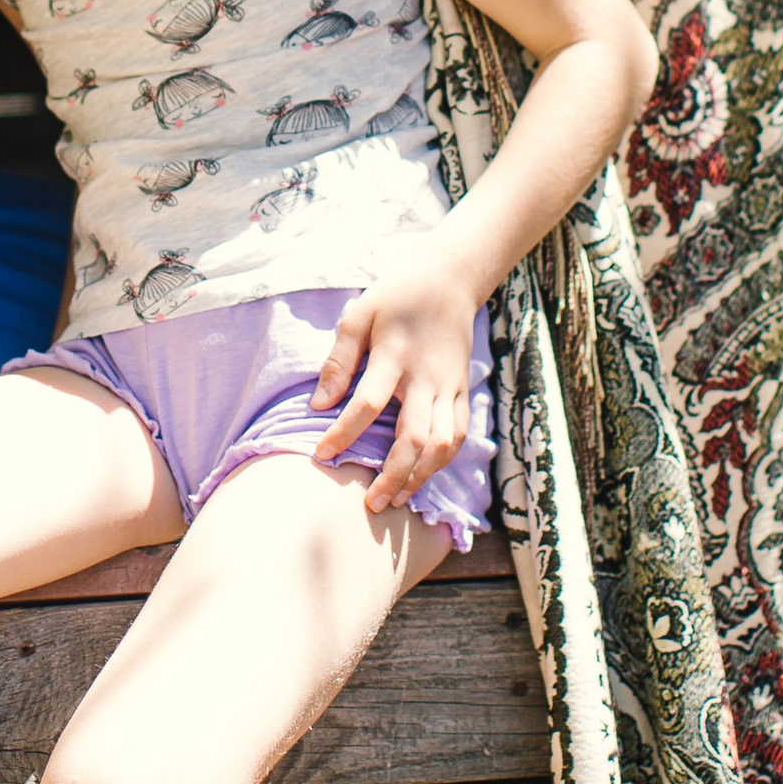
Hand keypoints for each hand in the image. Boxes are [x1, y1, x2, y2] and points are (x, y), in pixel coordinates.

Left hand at [312, 227, 487, 512]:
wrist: (451, 279)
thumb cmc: (397, 295)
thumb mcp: (359, 314)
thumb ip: (339, 359)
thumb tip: (318, 404)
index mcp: (396, 355)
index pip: (367, 404)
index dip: (343, 434)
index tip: (321, 455)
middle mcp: (427, 377)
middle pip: (414, 438)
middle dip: (392, 475)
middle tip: (370, 504)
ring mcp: (450, 386)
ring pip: (442, 445)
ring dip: (420, 477)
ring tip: (395, 499)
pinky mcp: (464, 391)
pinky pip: (458, 435)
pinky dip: (443, 461)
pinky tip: (422, 478)